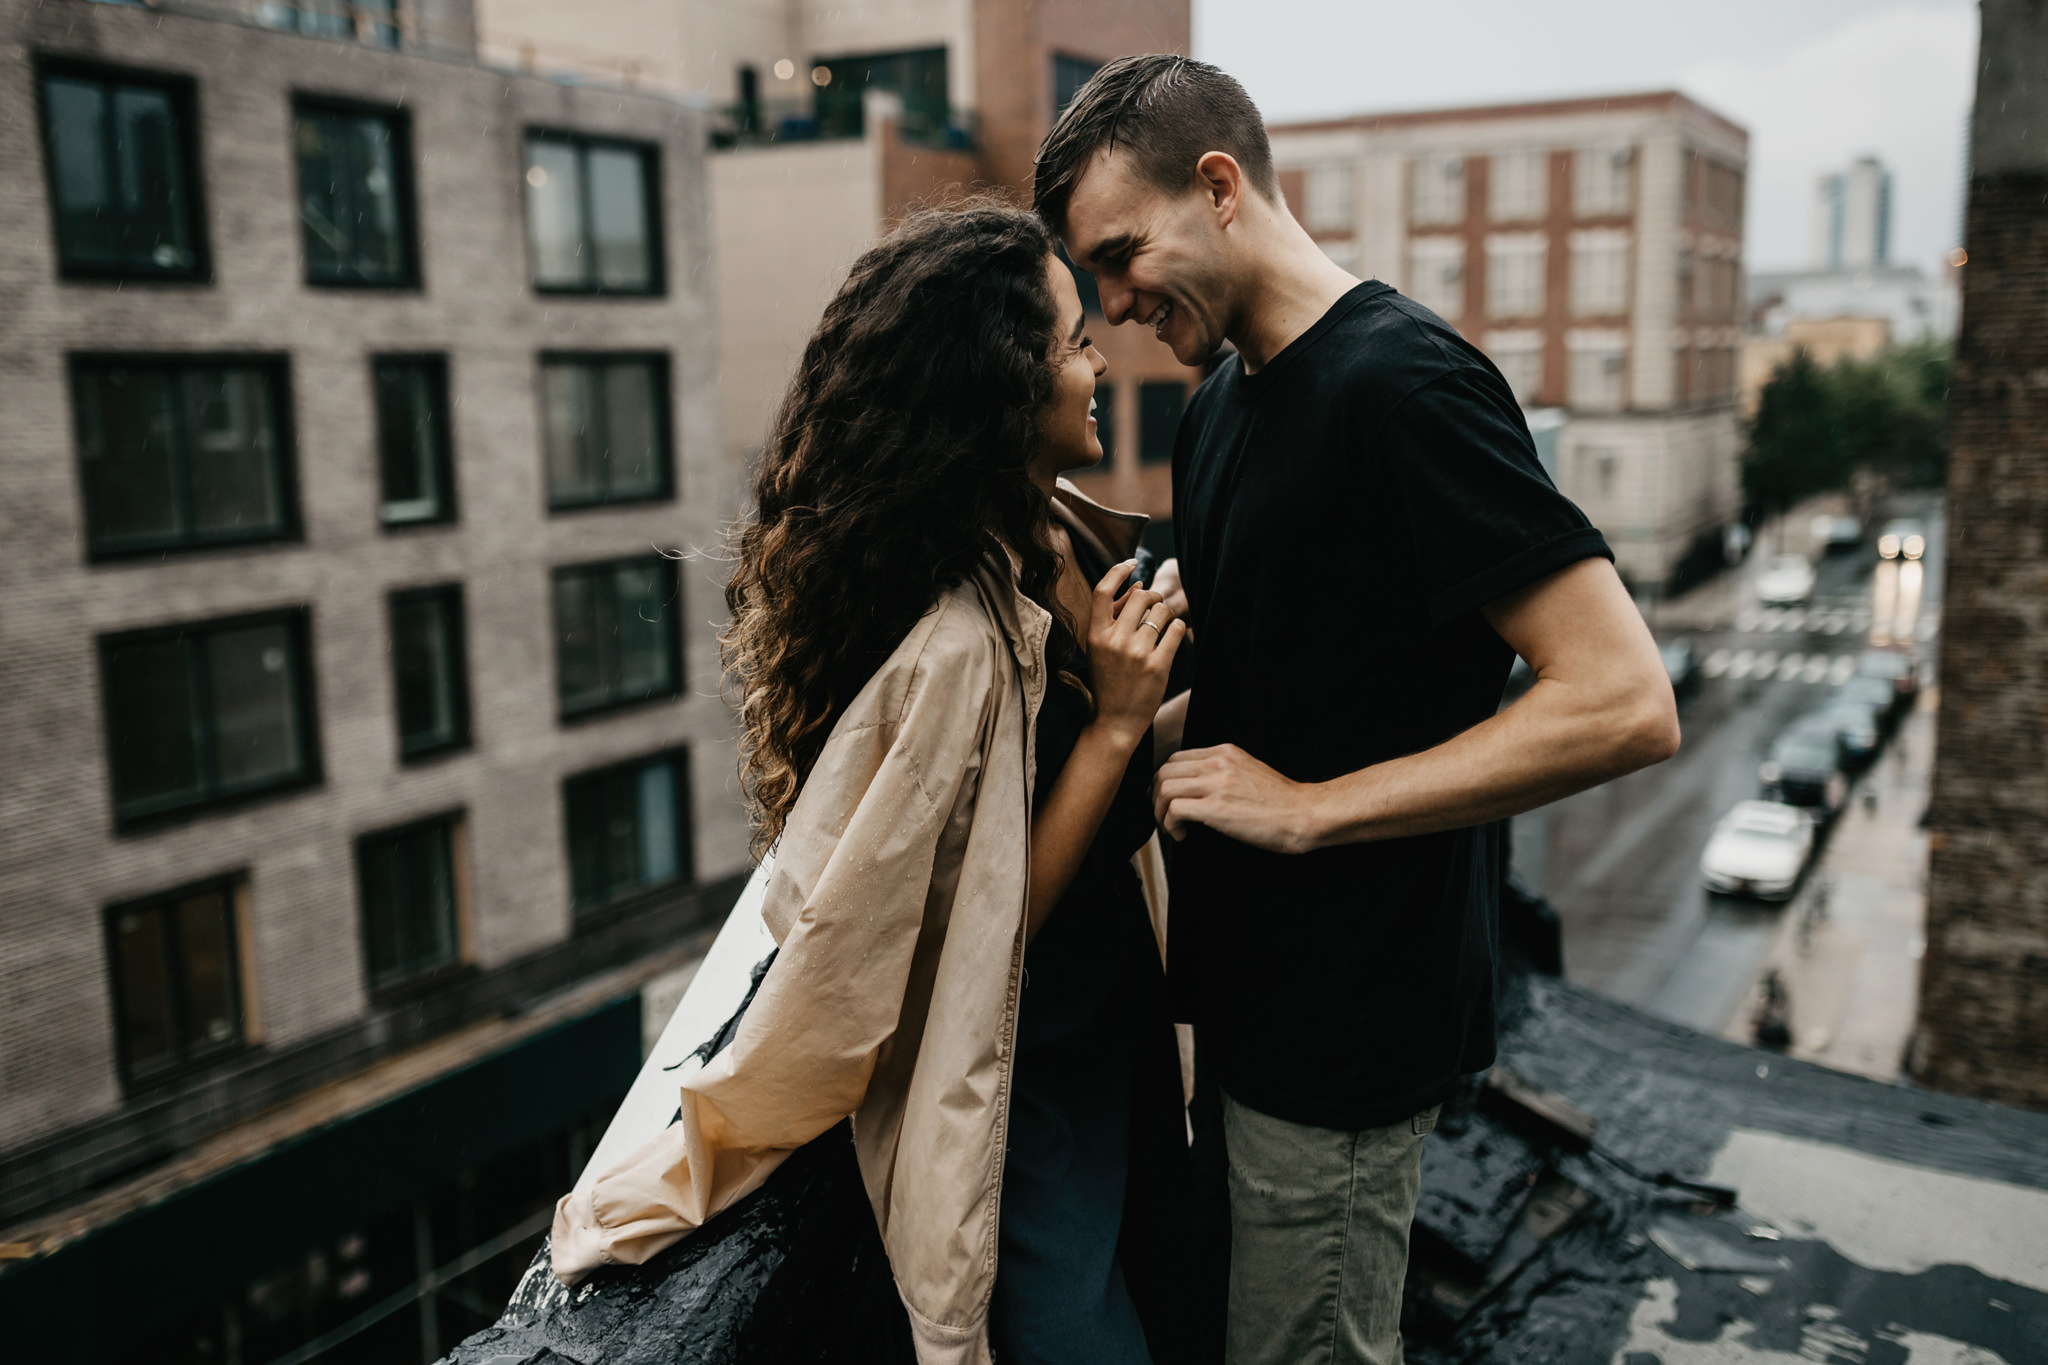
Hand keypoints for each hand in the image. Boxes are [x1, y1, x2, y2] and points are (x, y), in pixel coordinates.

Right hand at [1085, 560, 1186, 748]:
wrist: (1114, 722)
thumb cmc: (1109, 682)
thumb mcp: (1101, 649)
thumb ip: (1115, 617)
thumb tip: (1137, 587)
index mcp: (1095, 635)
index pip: (1102, 591)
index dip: (1118, 571)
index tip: (1131, 563)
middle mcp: (1114, 641)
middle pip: (1141, 597)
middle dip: (1153, 598)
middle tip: (1155, 609)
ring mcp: (1136, 653)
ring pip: (1161, 611)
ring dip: (1166, 614)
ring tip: (1162, 628)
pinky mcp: (1157, 665)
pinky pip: (1176, 629)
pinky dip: (1178, 628)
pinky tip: (1172, 637)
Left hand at [1152, 744, 1324, 852]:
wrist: (1305, 815)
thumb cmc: (1281, 803)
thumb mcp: (1249, 773)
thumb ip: (1224, 772)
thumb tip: (1198, 790)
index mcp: (1225, 751)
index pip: (1177, 758)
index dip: (1165, 781)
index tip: (1167, 801)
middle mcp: (1218, 762)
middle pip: (1164, 771)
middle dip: (1155, 797)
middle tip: (1163, 816)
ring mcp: (1217, 783)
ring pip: (1164, 788)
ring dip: (1160, 812)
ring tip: (1172, 828)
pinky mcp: (1217, 807)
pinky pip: (1174, 809)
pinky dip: (1170, 824)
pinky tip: (1182, 835)